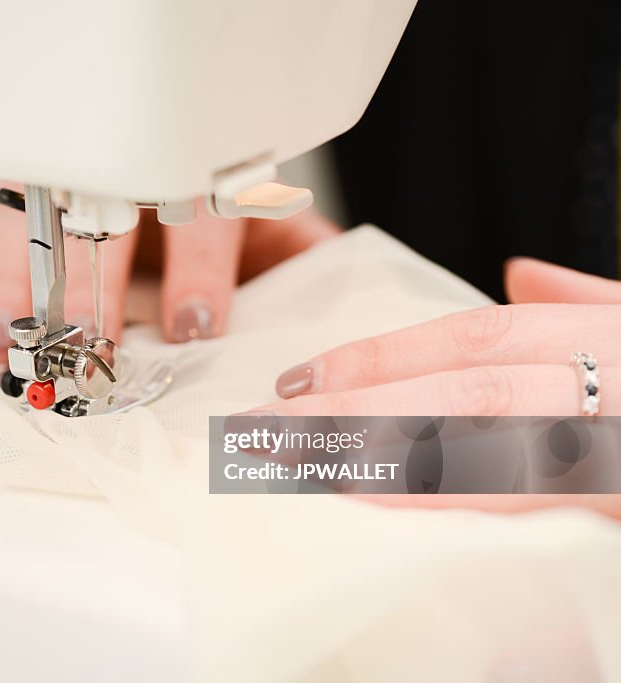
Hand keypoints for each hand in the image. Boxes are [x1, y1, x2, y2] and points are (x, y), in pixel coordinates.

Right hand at [0, 168, 338, 361]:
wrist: (105, 105)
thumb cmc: (168, 164)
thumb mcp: (233, 189)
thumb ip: (281, 235)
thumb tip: (330, 270)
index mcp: (164, 170)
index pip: (188, 211)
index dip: (197, 267)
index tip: (195, 322)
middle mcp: (89, 165)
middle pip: (87, 223)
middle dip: (85, 289)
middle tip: (81, 342)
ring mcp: (20, 165)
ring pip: (3, 216)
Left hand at [249, 257, 620, 517]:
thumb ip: (583, 300)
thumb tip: (519, 270)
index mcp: (595, 336)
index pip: (465, 339)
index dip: (373, 359)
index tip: (292, 381)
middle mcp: (597, 383)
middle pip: (451, 393)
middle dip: (347, 411)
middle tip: (258, 432)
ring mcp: (606, 440)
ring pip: (475, 447)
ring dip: (374, 458)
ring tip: (290, 469)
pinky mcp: (613, 494)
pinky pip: (517, 504)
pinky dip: (440, 504)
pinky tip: (370, 507)